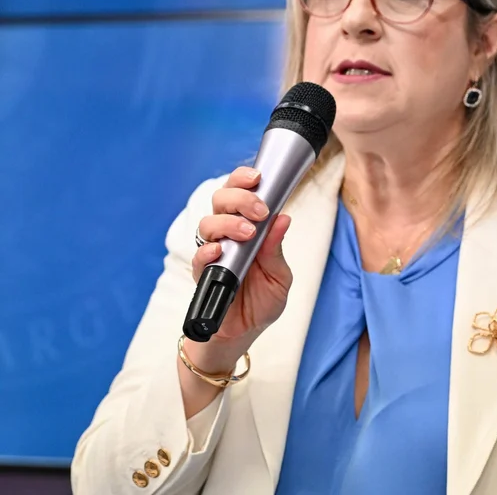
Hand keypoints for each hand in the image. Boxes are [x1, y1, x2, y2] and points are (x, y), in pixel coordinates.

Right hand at [189, 166, 292, 359]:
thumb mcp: (280, 276)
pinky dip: (207, 250)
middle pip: (221, 200)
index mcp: (250, 228)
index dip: (244, 179)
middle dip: (239, 198)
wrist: (244, 334)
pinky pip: (198, 256)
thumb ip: (276, 248)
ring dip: (228, 223)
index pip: (241, 193)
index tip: (257, 177)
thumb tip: (284, 218)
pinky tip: (219, 251)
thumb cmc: (262, 302)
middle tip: (259, 211)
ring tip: (246, 234)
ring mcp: (213, 252)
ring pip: (208, 223)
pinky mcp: (202, 273)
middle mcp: (228, 235)